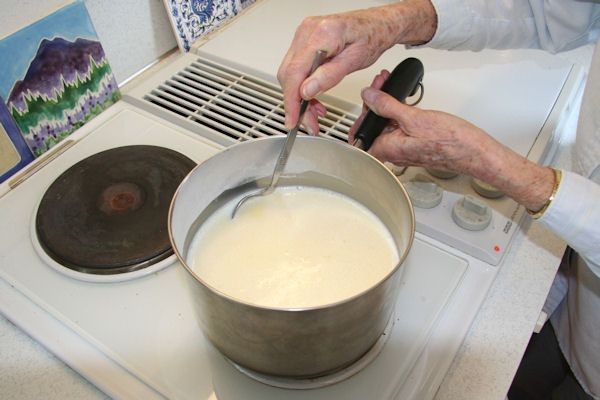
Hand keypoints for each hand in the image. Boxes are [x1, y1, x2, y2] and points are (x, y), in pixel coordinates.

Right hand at [277, 0, 436, 132]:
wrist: (377, 24)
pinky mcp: (305, 40)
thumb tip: (306, 91)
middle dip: (297, 103)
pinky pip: (296, 66)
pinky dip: (302, 85)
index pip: (295, 72)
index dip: (291, 100)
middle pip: (289, 74)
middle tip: (310, 122)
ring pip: (290, 73)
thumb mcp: (355, 61)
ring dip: (299, 96)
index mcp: (322, 34)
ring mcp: (304, 34)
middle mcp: (308, 31)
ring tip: (315, 112)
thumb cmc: (372, 36)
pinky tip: (312, 97)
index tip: (293, 119)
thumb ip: (329, 76)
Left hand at [355, 85, 556, 211]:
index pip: (361, 130)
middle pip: (373, 125)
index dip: (363, 108)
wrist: (474, 152)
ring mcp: (403, 148)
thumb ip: (388, 106)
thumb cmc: (450, 142)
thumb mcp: (414, 118)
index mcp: (386, 149)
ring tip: (389, 84)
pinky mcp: (413, 144)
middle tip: (381, 82)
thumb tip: (369, 97)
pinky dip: (397, 111)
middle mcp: (392, 152)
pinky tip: (401, 99)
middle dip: (374, 101)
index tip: (370, 90)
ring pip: (385, 124)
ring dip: (386, 103)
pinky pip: (398, 127)